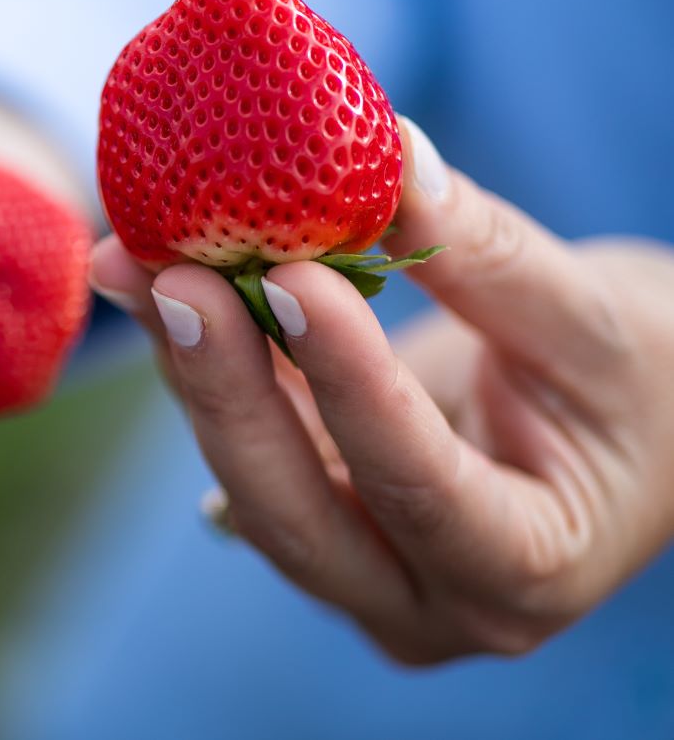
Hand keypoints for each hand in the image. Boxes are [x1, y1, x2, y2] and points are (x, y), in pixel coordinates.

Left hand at [89, 115, 673, 663]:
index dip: (350, 383)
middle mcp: (420, 601)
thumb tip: (388, 156)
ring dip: (188, 364)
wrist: (628, 419)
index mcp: (524, 571)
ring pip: (246, 475)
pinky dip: (196, 357)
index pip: (422, 486)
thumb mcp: (591, 314)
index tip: (295, 274)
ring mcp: (350, 570)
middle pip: (295, 511)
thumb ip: (485, 252)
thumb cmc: (637, 374)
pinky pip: (239, 438)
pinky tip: (141, 278)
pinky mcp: (304, 513)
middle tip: (174, 278)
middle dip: (227, 388)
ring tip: (133, 257)